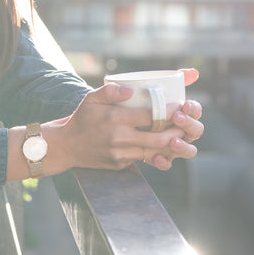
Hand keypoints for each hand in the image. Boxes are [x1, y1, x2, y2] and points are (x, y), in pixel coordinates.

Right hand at [47, 79, 187, 171]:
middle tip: (186, 124)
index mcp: (115, 120)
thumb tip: (130, 90)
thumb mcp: (91, 99)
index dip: (167, 112)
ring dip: (168, 145)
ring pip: (152, 152)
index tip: (179, 106)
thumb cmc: (82, 119)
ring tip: (180, 135)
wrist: (67, 147)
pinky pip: (142, 159)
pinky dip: (155, 154)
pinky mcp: (120, 164)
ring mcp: (120, 154)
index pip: (149, 117)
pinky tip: (164, 146)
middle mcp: (119, 139)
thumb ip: (110, 91)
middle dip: (175, 132)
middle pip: (157, 138)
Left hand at [141, 68, 203, 170]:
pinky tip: (156, 157)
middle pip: (196, 130)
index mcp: (182, 112)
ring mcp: (173, 145)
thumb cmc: (137, 101)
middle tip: (177, 118)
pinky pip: (167, 163)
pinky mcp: (161, 157)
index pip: (195, 110)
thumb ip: (170, 78)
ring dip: (183, 146)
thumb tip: (194, 72)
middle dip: (190, 125)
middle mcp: (182, 130)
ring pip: (189, 150)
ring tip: (173, 141)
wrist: (114, 122)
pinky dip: (164, 161)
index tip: (184, 104)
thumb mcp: (147, 87)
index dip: (193, 109)